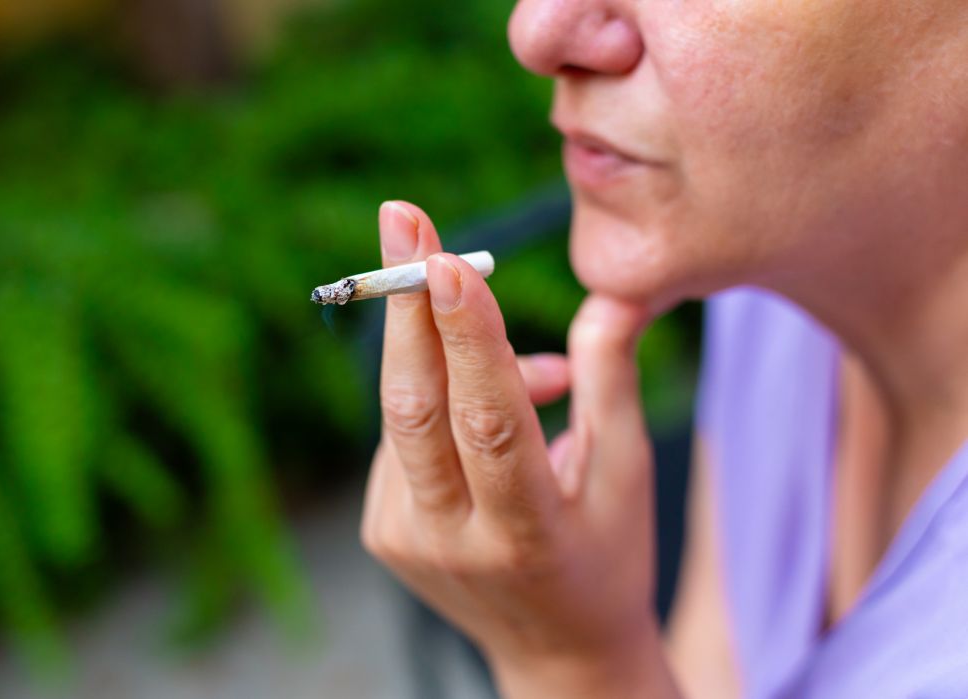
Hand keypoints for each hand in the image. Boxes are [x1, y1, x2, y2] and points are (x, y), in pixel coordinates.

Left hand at [361, 201, 679, 697]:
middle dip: (405, 304)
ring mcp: (404, 539)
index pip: (490, 423)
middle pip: (416, 407)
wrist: (557, 655)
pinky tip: (484, 398)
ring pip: (406, 411)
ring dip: (441, 346)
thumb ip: (611, 382)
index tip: (448, 260)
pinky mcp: (379, 530)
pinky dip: (439, 394)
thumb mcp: (627, 475)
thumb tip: (609, 293)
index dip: (469, 339)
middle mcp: (453, 540)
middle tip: (402, 216)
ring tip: (499, 326)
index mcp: (529, 532)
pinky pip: (401, 433)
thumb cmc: (608, 557)